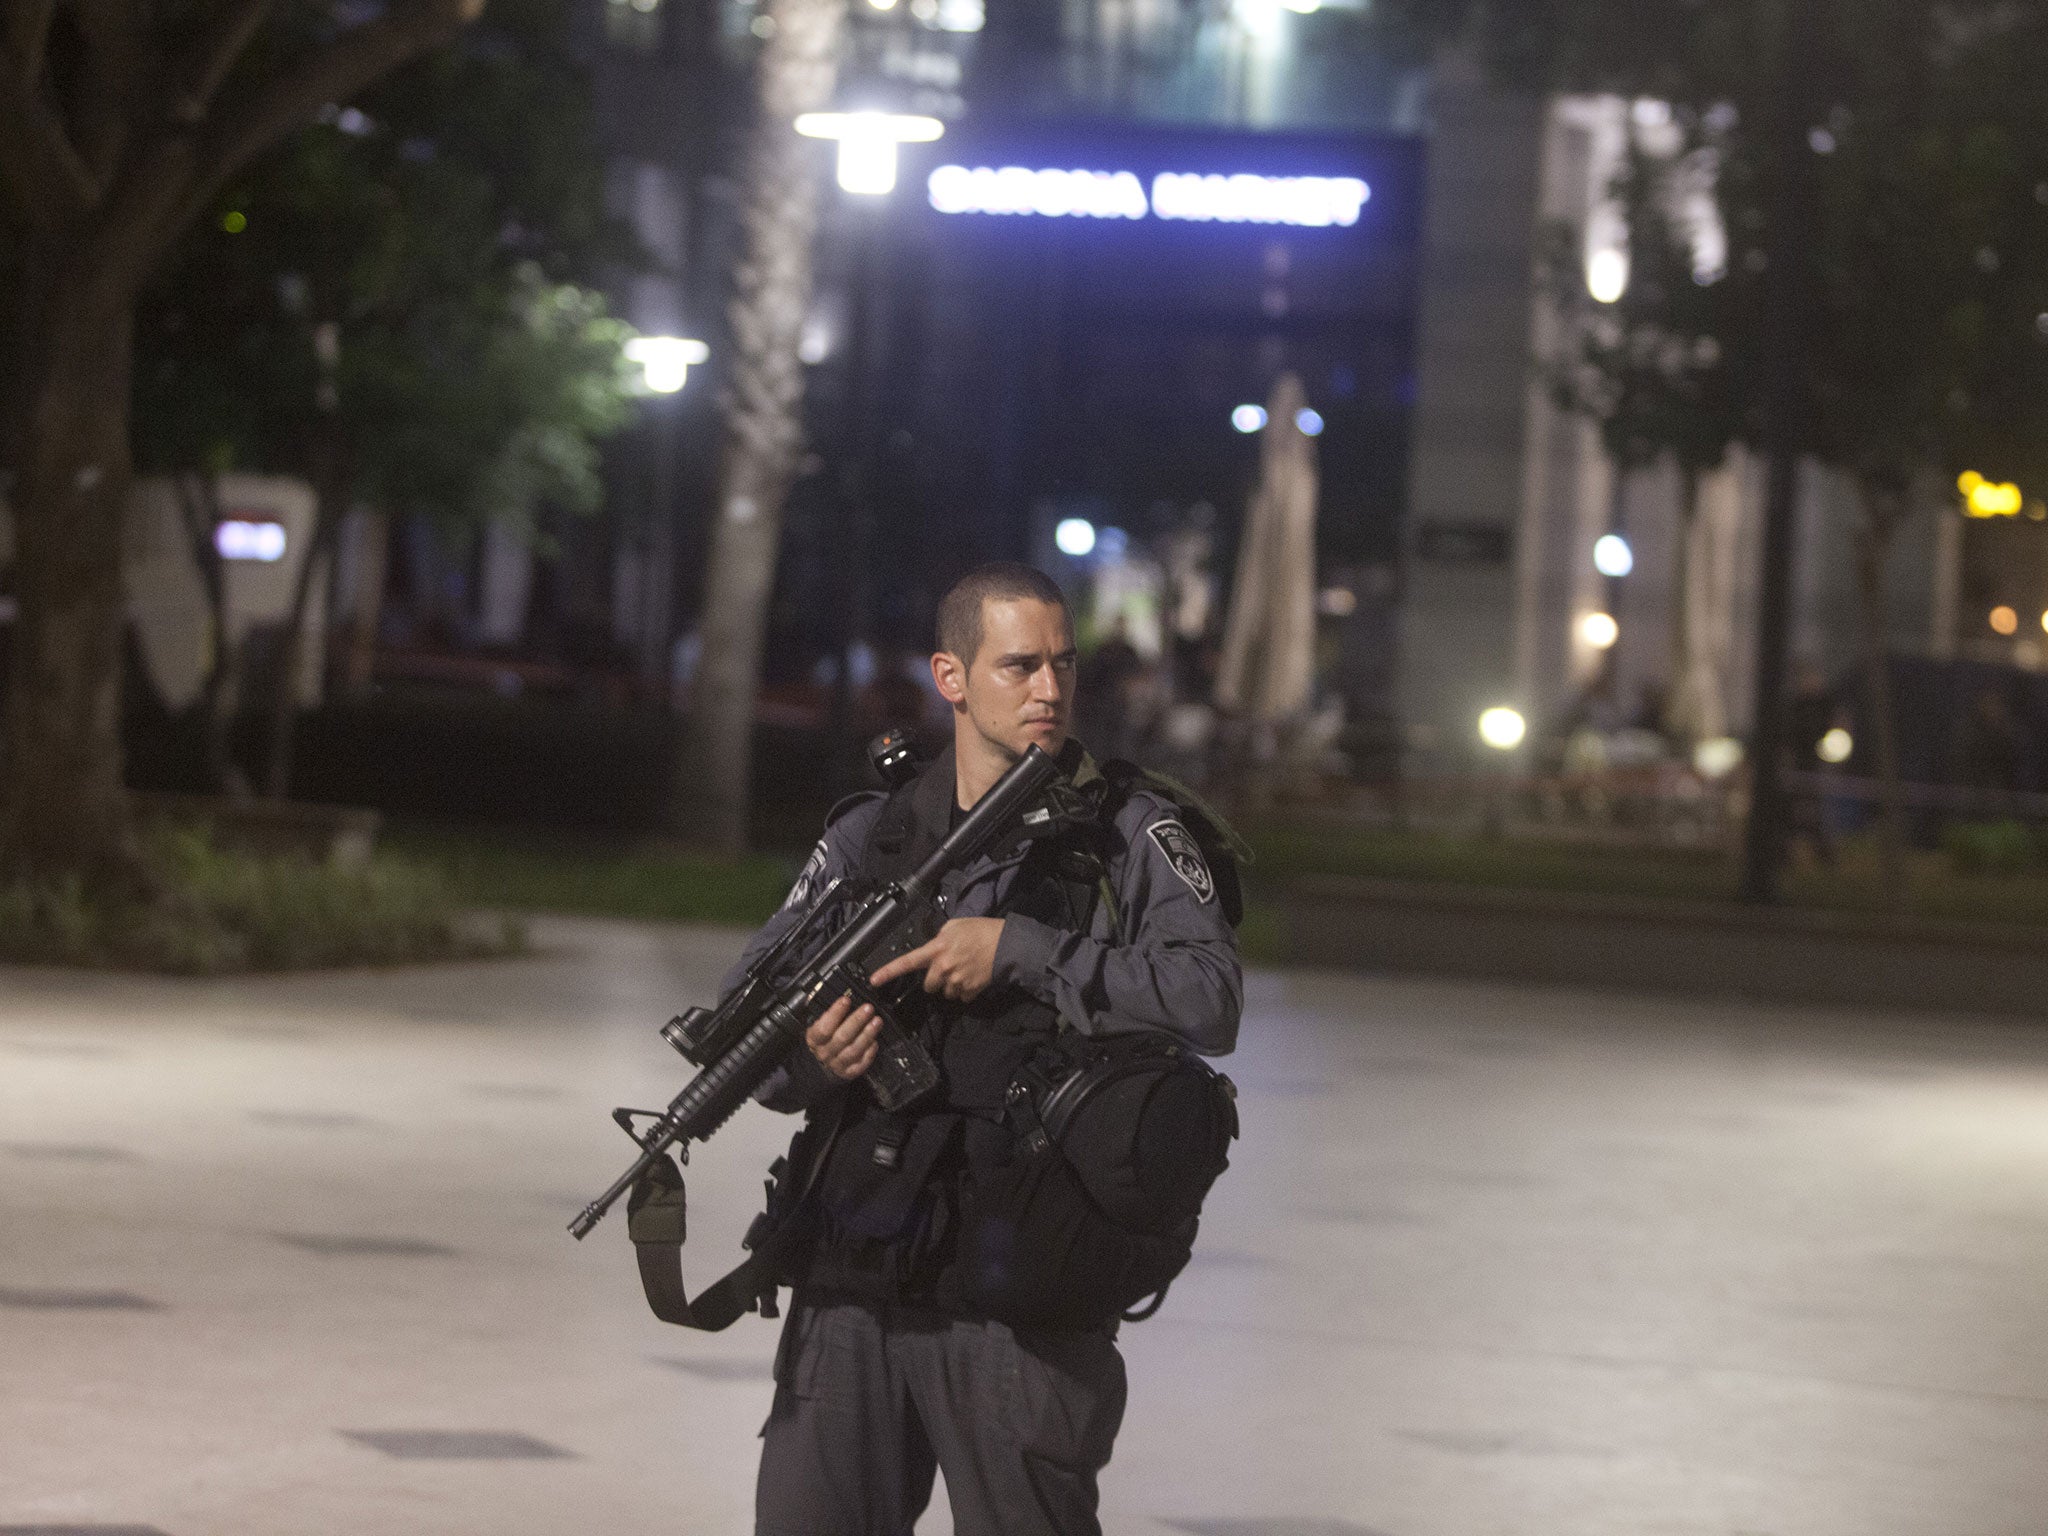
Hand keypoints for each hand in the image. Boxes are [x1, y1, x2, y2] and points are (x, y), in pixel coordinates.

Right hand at [806, 993, 880, 1080]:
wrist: (822, 1064)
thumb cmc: (825, 1038)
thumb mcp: (820, 1025)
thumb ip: (830, 1015)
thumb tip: (846, 999)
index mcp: (814, 1039)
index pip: (823, 1027)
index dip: (835, 1013)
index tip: (846, 1000)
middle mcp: (825, 1053)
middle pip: (842, 1038)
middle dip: (856, 1021)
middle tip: (868, 1008)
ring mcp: (837, 1064)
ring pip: (853, 1050)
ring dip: (867, 1035)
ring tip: (877, 1021)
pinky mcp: (849, 1072)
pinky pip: (860, 1064)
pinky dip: (869, 1053)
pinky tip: (875, 1042)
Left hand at [869, 917, 1004, 1002]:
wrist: (1006, 945)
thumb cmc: (981, 931)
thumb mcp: (954, 926)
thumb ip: (939, 938)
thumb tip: (933, 947)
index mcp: (937, 949)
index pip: (907, 962)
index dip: (888, 972)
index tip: (874, 980)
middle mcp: (943, 968)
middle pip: (928, 986)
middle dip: (934, 980)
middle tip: (947, 969)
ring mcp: (956, 981)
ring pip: (945, 993)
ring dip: (951, 986)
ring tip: (964, 971)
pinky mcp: (969, 991)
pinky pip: (961, 997)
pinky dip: (965, 990)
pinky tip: (973, 977)